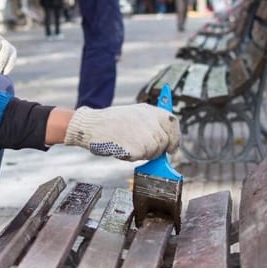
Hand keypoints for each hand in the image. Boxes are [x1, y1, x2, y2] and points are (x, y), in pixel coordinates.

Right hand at [62, 104, 179, 160]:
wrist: (91, 125)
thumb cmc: (110, 123)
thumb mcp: (134, 115)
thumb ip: (150, 124)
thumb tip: (165, 139)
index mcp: (150, 110)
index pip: (172, 122)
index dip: (175, 137)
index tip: (172, 147)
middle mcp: (150, 120)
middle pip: (164, 142)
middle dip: (156, 150)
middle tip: (141, 148)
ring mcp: (145, 134)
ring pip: (154, 152)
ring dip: (143, 154)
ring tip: (126, 144)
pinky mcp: (138, 147)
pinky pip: (141, 157)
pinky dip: (131, 157)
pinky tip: (121, 148)